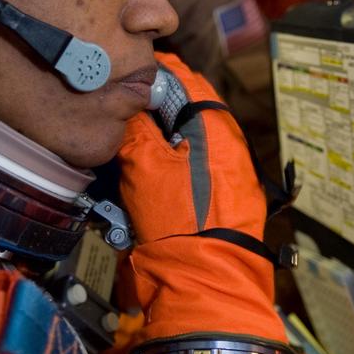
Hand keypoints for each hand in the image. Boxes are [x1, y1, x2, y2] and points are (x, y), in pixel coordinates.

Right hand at [113, 52, 286, 346]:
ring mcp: (232, 171)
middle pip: (188, 107)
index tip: (127, 71)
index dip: (154, 71)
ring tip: (130, 141)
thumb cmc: (177, 221)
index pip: (185, 77)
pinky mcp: (227, 196)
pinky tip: (147, 174)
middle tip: (121, 108)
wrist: (204, 283)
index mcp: (218, 125)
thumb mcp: (144, 166)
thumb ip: (137, 126)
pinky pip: (194, 166)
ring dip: (160, 136)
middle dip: (154, 106)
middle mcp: (231, 143)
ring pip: (189, 137)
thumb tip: (130, 101)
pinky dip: (171, 163)